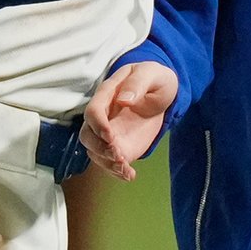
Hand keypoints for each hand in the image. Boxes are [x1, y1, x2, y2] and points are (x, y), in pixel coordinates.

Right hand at [79, 61, 178, 181]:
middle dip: (99, 148)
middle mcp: (103, 115)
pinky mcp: (119, 145)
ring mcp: (109, 132)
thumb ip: (137, 84)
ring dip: (107, 163)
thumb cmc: (154, 78)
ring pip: (95, 151)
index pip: (93, 111)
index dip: (98, 125)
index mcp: (107, 94)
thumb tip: (123, 100)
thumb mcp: (151, 74)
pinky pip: (110, 161)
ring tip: (125, 169)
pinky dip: (117, 171)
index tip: (110, 137)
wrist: (163, 92)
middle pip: (87, 135)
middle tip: (118, 156)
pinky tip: (129, 175)